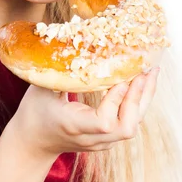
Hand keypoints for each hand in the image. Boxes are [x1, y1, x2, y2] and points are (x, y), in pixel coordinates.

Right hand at [7, 67, 159, 159]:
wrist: (32, 143)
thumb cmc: (34, 112)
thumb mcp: (41, 88)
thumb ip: (60, 69)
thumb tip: (77, 38)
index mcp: (74, 126)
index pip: (105, 122)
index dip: (116, 100)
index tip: (121, 76)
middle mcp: (91, 138)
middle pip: (126, 127)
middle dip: (139, 97)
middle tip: (145, 70)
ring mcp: (101, 142)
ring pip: (132, 126)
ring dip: (143, 99)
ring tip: (149, 74)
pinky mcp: (106, 139)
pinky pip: (128, 123)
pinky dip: (136, 103)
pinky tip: (139, 84)